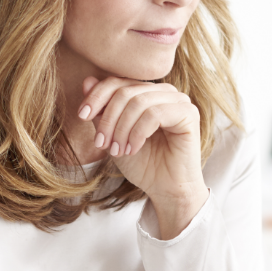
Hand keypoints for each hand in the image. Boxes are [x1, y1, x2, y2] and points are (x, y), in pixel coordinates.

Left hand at [76, 75, 207, 237]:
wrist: (165, 190)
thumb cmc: (142, 164)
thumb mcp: (113, 136)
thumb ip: (102, 111)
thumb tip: (87, 81)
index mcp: (147, 92)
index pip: (117, 82)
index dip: (96, 96)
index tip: (82, 116)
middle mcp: (164, 92)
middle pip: (125, 91)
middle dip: (108, 119)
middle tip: (101, 144)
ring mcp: (179, 100)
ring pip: (138, 102)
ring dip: (121, 129)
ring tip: (117, 151)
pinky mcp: (189, 114)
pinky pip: (155, 114)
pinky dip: (138, 133)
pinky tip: (133, 149)